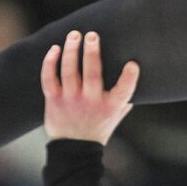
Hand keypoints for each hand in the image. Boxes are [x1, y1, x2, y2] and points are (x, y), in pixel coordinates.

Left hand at [40, 30, 139, 144]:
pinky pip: (49, 79)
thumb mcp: (117, 114)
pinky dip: (50, 63)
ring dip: (71, 51)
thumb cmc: (99, 127)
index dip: (129, 78)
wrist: (75, 150)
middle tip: (92, 35)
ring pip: (69, 71)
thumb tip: (137, 73)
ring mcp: (71, 100)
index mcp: (110, 106)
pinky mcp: (54, 101)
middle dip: (92, 53)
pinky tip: (55, 48)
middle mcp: (91, 102)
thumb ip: (125, 97)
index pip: (124, 92)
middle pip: (92, 74)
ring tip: (74, 35)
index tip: (132, 64)